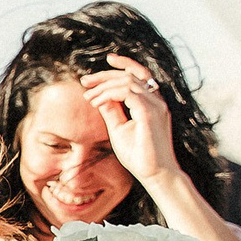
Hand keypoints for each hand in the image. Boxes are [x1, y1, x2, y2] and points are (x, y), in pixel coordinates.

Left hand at [81, 53, 180, 185]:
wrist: (155, 175)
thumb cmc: (139, 156)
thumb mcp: (119, 129)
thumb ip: (112, 111)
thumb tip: (99, 97)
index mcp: (152, 103)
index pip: (138, 75)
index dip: (120, 66)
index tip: (94, 73)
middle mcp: (156, 101)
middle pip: (131, 74)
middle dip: (105, 75)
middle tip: (84, 81)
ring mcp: (156, 106)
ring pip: (128, 81)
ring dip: (104, 86)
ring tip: (88, 96)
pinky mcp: (150, 114)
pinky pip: (128, 93)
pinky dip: (109, 94)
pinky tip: (97, 102)